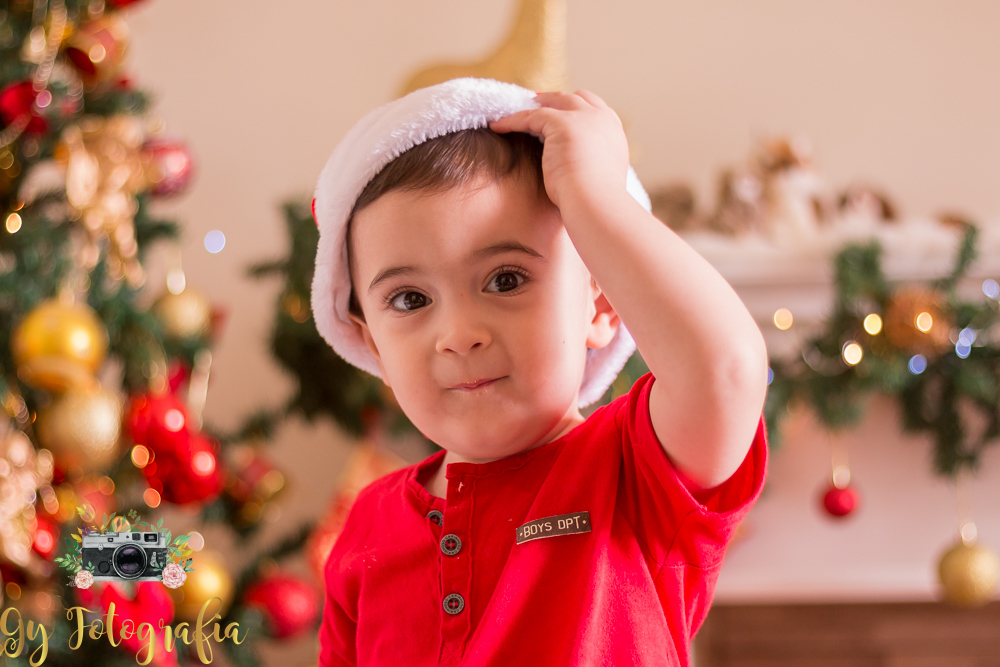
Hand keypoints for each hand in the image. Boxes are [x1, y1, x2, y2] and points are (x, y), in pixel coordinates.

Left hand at [489, 90, 629, 212]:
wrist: (595, 202)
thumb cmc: (595, 201)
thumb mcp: (598, 175)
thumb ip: (589, 163)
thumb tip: (578, 168)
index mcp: (613, 132)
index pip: (595, 109)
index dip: (575, 109)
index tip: (560, 114)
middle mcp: (602, 119)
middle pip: (575, 98)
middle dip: (554, 100)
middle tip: (534, 105)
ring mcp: (582, 118)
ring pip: (551, 103)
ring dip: (532, 107)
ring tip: (512, 113)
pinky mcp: (561, 123)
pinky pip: (530, 116)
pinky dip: (512, 120)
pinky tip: (497, 126)